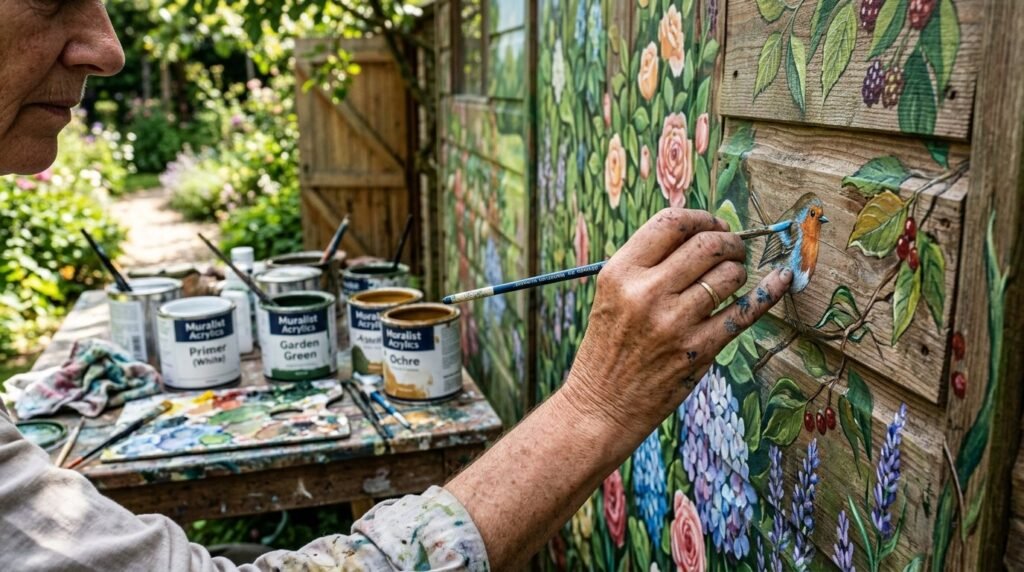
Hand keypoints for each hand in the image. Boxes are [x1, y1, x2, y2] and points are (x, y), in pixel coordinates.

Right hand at [563, 208, 791, 441]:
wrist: (601, 405)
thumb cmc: (610, 345)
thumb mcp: (612, 294)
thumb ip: (648, 262)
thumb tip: (701, 231)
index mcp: (620, 272)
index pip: (671, 223)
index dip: (702, 217)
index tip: (713, 224)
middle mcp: (646, 293)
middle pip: (707, 244)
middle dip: (730, 240)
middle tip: (733, 248)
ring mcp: (674, 323)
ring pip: (729, 275)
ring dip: (739, 270)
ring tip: (733, 277)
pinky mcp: (698, 350)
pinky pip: (745, 312)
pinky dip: (769, 292)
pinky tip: (781, 279)